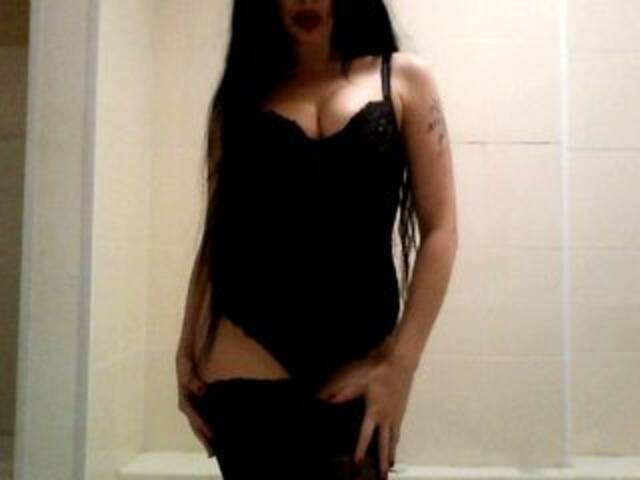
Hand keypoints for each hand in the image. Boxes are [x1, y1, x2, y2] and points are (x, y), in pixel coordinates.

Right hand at [175, 350, 214, 456]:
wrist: (189, 343)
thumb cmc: (186, 353)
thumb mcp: (185, 362)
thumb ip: (190, 377)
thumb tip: (200, 390)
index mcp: (183, 393)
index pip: (192, 414)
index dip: (201, 425)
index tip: (212, 435)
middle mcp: (187, 398)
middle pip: (194, 421)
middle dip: (202, 435)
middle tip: (213, 451)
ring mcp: (192, 397)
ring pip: (198, 418)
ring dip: (205, 431)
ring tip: (214, 445)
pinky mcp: (198, 394)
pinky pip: (203, 410)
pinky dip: (208, 420)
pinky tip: (217, 425)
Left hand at [315, 339, 415, 477]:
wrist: (400, 357)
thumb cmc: (375, 366)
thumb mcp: (353, 375)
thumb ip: (338, 390)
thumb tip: (321, 401)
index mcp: (374, 411)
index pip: (365, 437)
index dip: (359, 453)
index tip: (356, 468)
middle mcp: (387, 417)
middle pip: (385, 446)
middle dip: (382, 464)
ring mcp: (396, 414)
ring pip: (393, 440)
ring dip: (390, 455)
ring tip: (389, 468)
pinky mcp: (401, 409)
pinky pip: (397, 430)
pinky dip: (395, 441)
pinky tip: (394, 444)